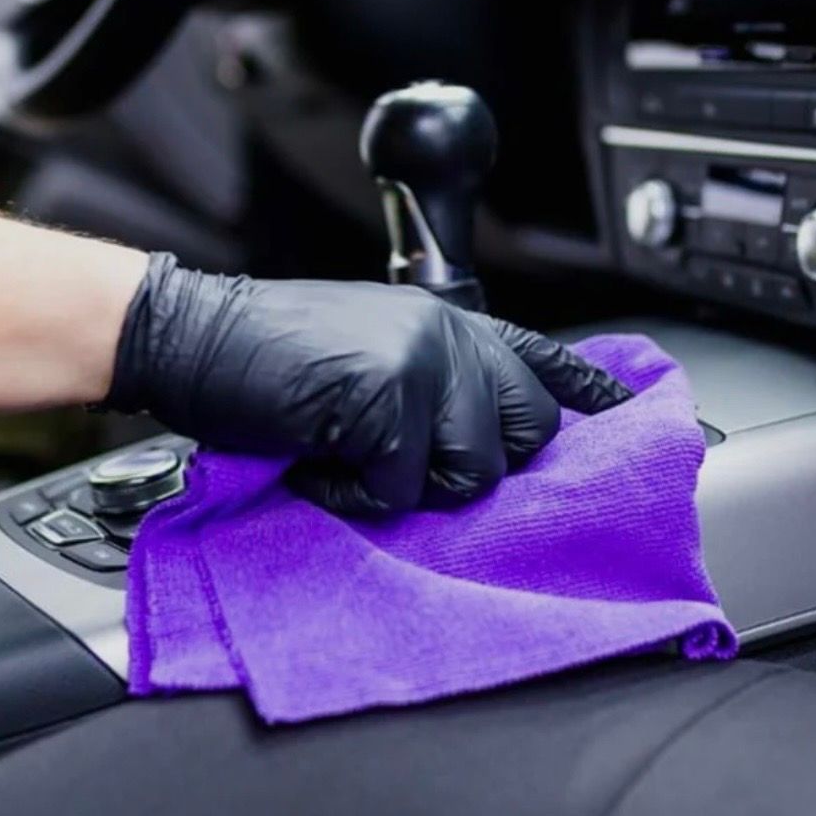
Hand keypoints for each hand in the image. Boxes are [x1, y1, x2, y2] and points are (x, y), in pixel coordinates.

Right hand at [103, 254, 631, 514]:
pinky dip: (351, 495)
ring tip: (343, 454)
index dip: (588, 392)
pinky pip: (400, 489)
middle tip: (391, 457)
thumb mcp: (366, 351)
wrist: (191, 335)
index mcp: (445, 321)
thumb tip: (474, 438)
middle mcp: (448, 332)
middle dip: (465, 465)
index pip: (540, 357)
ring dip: (403, 484)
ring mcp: (423, 360)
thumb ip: (430, 377)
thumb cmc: (267, 356)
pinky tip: (314, 461)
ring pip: (470, 470)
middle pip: (524, 430)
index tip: (624, 416)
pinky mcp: (390, 397)